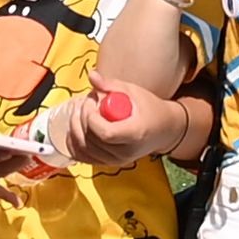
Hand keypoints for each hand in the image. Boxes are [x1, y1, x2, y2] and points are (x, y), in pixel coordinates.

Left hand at [35, 85, 168, 169]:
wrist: (164, 130)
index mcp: (134, 134)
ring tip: (79, 111)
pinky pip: (83, 157)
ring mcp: (116, 161)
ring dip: (75, 128)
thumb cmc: (150, 109)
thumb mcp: (134, 92)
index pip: (105, 133)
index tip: (92, 101)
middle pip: (91, 140)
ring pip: (84, 149)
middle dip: (81, 118)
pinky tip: (74, 128)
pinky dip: (73, 143)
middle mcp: (125, 152)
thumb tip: (92, 75)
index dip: (91, 117)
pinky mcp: (108, 163)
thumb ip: (111, 85)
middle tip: (84, 102)